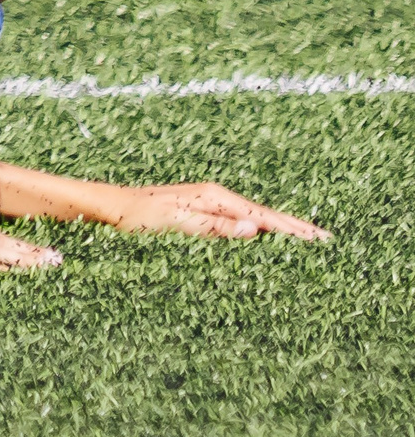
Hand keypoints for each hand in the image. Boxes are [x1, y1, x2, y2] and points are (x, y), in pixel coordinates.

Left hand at [107, 181, 329, 241]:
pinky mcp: (200, 210)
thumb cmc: (138, 216)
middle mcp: (214, 196)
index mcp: (213, 197)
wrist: (110, 206)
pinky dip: (259, 228)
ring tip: (305, 239)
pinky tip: (265, 236)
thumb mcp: (177, 224)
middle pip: (263, 214)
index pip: (262, 216)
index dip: (292, 229)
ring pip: (253, 217)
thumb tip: (254, 229)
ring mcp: (208, 202)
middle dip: (294, 226)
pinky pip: (238, 220)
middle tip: (326, 240)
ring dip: (279, 227)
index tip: (319, 239)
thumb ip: (215, 227)